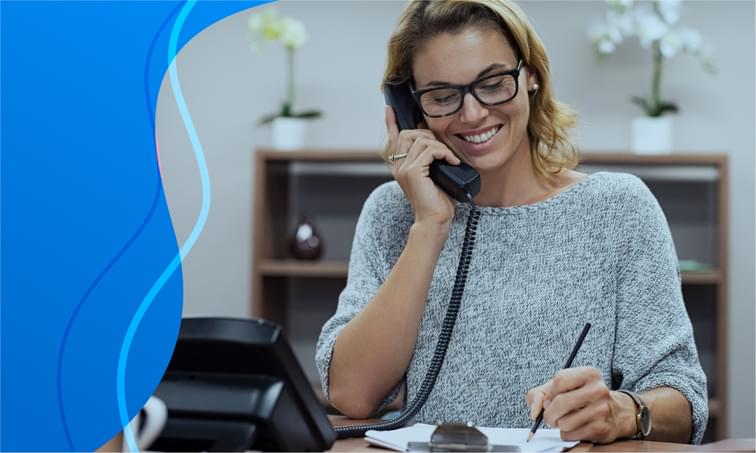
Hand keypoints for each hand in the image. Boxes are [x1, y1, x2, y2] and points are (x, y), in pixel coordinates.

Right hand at [385, 106, 459, 226]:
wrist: (434, 220)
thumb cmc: (437, 201)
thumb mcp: (434, 175)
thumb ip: (430, 160)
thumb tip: (438, 144)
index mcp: (400, 166)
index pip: (393, 139)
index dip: (391, 123)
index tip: (390, 109)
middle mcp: (398, 166)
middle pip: (408, 133)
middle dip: (428, 134)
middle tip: (442, 149)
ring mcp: (404, 169)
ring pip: (421, 140)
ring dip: (440, 146)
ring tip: (449, 158)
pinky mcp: (413, 172)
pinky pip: (429, 150)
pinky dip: (444, 153)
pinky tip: (452, 162)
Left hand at [525, 367, 636, 443]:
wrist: (616, 412)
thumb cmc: (581, 397)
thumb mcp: (561, 387)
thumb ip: (539, 394)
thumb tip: (535, 411)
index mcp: (589, 374)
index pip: (560, 380)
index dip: (550, 393)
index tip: (551, 398)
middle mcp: (598, 390)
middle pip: (561, 402)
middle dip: (549, 414)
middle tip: (549, 417)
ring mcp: (602, 410)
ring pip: (564, 422)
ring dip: (559, 425)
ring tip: (564, 421)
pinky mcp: (602, 429)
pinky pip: (572, 435)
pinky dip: (567, 434)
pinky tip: (574, 428)